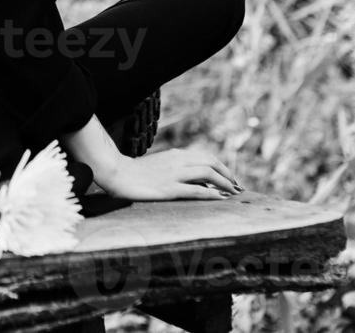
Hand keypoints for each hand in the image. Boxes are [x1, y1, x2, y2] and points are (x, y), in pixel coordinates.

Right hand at [97, 147, 243, 201]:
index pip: (205, 157)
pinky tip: (221, 199)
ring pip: (207, 173)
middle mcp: (178, 161)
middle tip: (237, 186)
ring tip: (233, 193)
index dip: (221, 167)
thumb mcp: (160, 166)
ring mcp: (174, 174)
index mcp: (176, 155)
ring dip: (224, 183)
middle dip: (227, 174)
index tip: (230, 178)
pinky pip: (196, 190)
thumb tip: (197, 182)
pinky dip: (211, 194)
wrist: (116, 173)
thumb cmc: (136, 172)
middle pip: (211, 162)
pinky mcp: (169, 189)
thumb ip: (177, 170)